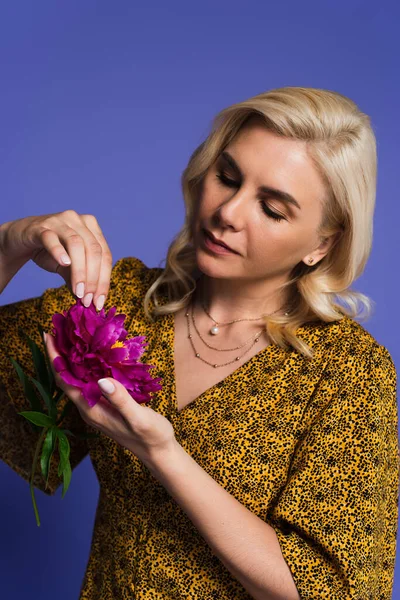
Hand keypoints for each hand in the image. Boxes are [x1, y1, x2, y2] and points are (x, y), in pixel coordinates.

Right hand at [0, 210, 112, 310]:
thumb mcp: (67, 267)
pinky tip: (64, 264)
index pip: (104, 255)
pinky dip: (59, 251)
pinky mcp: (41, 226)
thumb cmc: (48, 251)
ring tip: (78, 291)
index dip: (104, 280)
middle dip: (93, 278)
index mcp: (92, 227)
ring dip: (79, 271)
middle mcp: (79, 220)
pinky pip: (51, 238)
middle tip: (87, 299)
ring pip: (76, 244)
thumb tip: (90, 300)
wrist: (20, 239)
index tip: (99, 301)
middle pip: (93, 250)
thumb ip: (79, 279)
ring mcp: (60, 220)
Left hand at [44, 332, 177, 466]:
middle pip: (66, 377)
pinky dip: (88, 364)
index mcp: (91, 410)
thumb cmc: (150, 436)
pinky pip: (90, 381)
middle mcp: (89, 407)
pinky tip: (95, 353)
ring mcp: (97, 406)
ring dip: (72, 358)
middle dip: (59, 354)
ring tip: (71, 336)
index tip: (49, 335)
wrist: (159, 452)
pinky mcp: (106, 404)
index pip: (65, 380)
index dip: (55, 358)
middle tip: (58, 328)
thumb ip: (120, 400)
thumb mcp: (137, 417)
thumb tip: (103, 380)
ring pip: (78, 378)